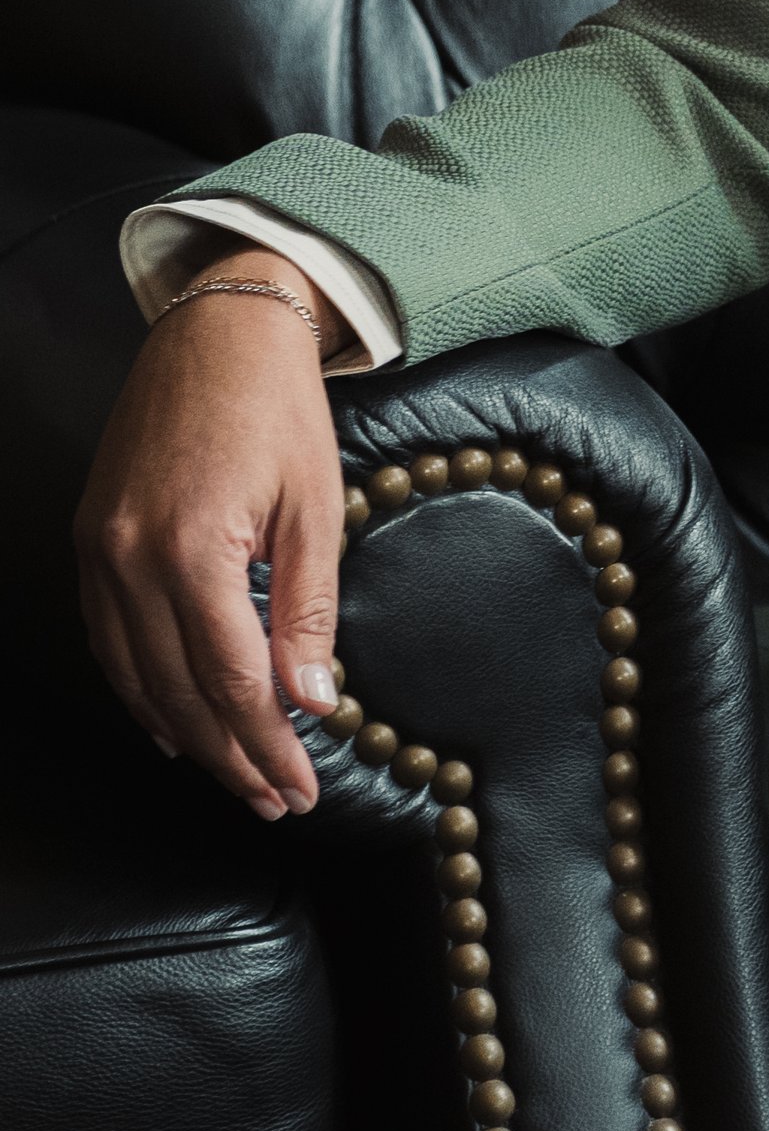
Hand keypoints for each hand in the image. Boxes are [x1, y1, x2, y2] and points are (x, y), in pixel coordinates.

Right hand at [75, 252, 350, 818]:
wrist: (219, 330)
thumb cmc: (278, 410)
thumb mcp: (315, 509)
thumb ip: (308, 612)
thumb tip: (311, 701)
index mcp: (193, 549)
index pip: (232, 681)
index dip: (267, 745)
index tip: (300, 788)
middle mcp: (130, 557)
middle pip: (181, 691)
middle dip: (232, 757)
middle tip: (276, 800)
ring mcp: (99, 549)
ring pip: (137, 676)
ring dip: (188, 736)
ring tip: (236, 776)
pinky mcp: (91, 538)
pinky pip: (109, 639)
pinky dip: (141, 690)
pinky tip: (173, 723)